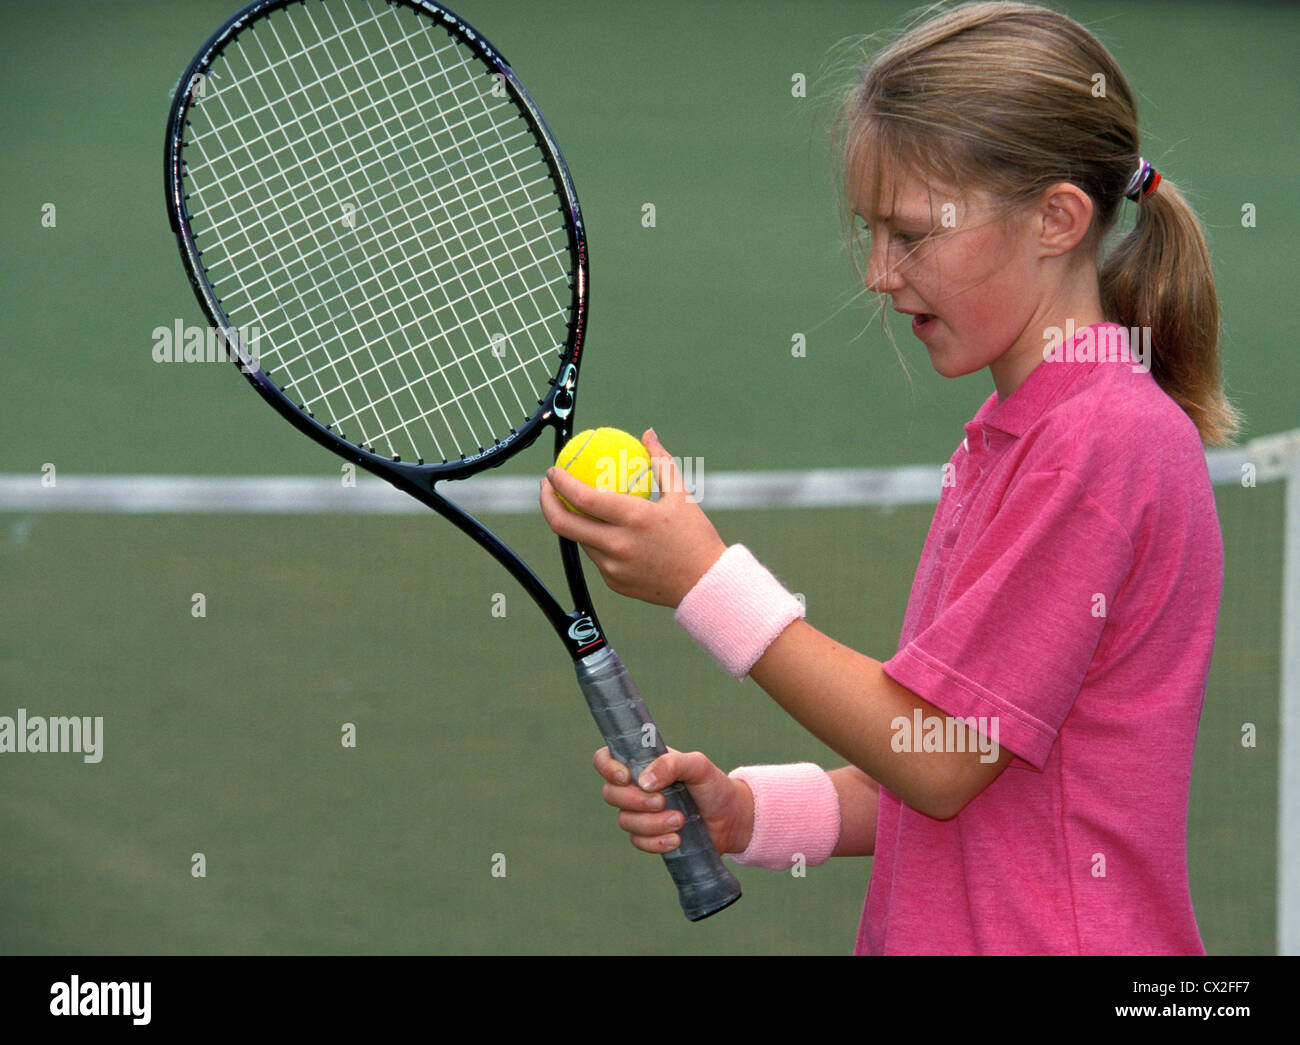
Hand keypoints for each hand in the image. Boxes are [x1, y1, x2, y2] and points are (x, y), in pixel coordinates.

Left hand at [539, 428, 726, 606]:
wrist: (705, 585)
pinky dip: (596, 541)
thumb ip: (661, 461)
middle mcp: (619, 545)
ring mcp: (613, 567)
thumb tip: (647, 433)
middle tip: (547, 487)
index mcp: (634, 519)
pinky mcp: (614, 582)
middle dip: (547, 502)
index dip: (561, 483)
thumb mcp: (681, 495)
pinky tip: (602, 530)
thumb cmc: (696, 537)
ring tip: (575, 505)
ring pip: (580, 540)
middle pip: (564, 524)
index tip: (554, 471)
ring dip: (573, 521)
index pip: (583, 498)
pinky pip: (596, 557)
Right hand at [593, 746, 752, 855]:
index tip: (625, 777)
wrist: (731, 818)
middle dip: (635, 801)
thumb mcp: (698, 765)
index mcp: (643, 763)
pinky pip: (638, 841)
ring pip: (625, 821)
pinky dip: (656, 842)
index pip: (606, 759)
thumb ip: (672, 764)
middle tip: (663, 801)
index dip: (607, 768)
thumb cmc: (713, 786)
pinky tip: (677, 839)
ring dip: (652, 823)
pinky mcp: (649, 836)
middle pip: (610, 794)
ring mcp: (641, 813)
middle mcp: (636, 787)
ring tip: (680, 820)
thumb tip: (644, 781)